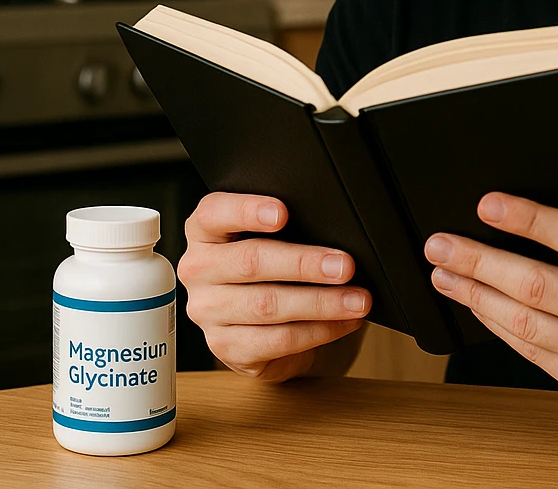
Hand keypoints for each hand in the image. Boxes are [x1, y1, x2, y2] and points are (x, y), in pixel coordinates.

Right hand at [178, 192, 370, 381]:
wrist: (259, 325)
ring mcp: (208, 312)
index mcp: (205, 232)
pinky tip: (344, 322)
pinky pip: (278, 340)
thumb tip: (338, 230)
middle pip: (250, 262)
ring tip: (357, 300)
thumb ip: (290, 228)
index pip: (214, 213)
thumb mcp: (275, 239)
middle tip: (345, 266)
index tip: (283, 212)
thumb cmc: (272, 269)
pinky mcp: (225, 347)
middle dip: (304, 264)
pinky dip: (319, 331)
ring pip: (267, 305)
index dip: (246, 210)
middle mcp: (199, 270)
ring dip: (321, 303)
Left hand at [423, 174, 557, 423]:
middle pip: (538, 286)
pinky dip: (501, 329)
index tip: (488, 204)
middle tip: (441, 242)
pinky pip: (536, 356)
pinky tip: (479, 306)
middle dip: (480, 260)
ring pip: (527, 325)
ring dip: (477, 296)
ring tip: (445, 273)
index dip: (528, 220)